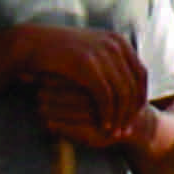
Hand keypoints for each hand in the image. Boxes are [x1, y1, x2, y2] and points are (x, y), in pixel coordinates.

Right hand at [9, 25, 147, 146]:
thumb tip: (121, 75)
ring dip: (121, 116)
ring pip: (123, 93)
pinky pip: (106, 97)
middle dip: (132, 110)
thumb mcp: (88, 48)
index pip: (142, 73)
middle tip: (127, 129)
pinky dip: (107, 115)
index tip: (135, 115)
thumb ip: (107, 59)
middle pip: (135, 85)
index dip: (141, 96)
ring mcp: (102, 54)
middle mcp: (114, 45)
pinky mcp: (87, 66)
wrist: (32, 43)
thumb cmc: (57, 50)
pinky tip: (104, 127)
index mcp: (118, 41)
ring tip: (116, 132)